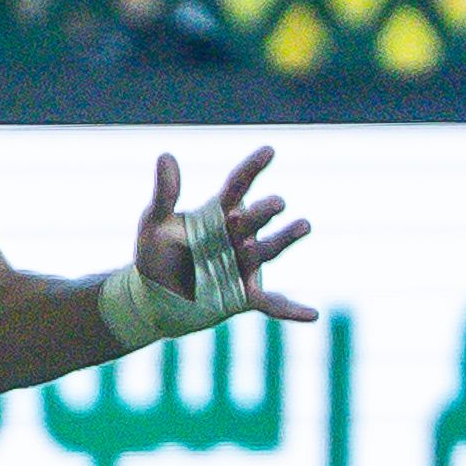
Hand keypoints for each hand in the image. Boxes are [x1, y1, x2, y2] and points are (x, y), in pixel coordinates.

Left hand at [128, 148, 316, 325]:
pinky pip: (272, 303)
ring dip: (286, 239)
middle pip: (255, 219)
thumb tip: (166, 155)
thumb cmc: (156, 253)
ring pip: (268, 250)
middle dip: (264, 212)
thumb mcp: (154, 222)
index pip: (239, 186)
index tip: (269, 151)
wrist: (152, 296)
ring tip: (304, 225)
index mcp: (218, 214)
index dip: (253, 168)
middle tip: (276, 204)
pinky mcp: (245, 295)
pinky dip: (292, 309)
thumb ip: (165, 193)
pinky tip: (312, 315)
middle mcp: (237, 236)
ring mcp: (244, 265)